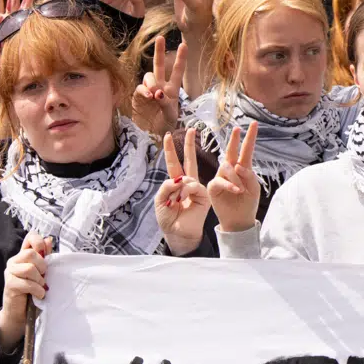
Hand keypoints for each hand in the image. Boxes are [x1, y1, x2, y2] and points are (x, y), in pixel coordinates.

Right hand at [0, 233, 50, 351]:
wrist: (22, 313)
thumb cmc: (35, 291)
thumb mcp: (43, 273)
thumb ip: (45, 257)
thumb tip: (49, 239)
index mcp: (24, 256)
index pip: (30, 237)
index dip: (38, 241)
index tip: (45, 253)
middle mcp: (14, 262)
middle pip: (30, 254)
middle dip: (42, 266)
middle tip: (44, 277)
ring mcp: (10, 273)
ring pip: (28, 268)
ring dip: (39, 280)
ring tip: (40, 286)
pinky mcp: (9, 285)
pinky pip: (27, 283)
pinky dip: (37, 290)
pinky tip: (38, 294)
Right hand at [131, 38, 185, 136]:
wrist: (152, 135)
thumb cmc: (165, 125)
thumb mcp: (170, 114)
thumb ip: (165, 102)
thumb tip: (157, 92)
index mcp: (173, 89)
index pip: (177, 71)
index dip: (180, 58)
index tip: (184, 45)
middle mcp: (161, 87)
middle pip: (159, 65)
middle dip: (160, 51)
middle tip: (161, 38)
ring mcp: (149, 90)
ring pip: (149, 76)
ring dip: (151, 81)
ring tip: (154, 94)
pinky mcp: (138, 97)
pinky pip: (140, 88)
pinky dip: (144, 90)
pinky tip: (148, 96)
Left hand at [155, 130, 211, 256]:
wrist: (178, 233)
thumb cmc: (168, 218)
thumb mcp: (160, 200)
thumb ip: (167, 186)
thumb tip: (180, 178)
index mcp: (175, 183)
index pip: (173, 162)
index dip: (170, 149)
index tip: (168, 136)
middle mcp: (187, 182)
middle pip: (188, 159)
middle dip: (189, 144)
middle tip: (191, 130)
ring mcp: (196, 188)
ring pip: (186, 176)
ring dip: (177, 189)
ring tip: (175, 202)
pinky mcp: (203, 194)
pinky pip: (193, 185)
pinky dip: (185, 192)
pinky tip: (183, 200)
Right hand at [208, 123, 260, 234]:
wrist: (239, 219)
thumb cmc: (247, 203)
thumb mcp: (254, 188)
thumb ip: (249, 175)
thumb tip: (237, 165)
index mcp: (243, 168)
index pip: (246, 150)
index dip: (250, 137)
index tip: (255, 123)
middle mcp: (231, 170)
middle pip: (231, 151)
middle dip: (234, 139)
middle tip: (237, 128)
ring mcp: (221, 177)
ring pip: (226, 167)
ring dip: (236, 178)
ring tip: (241, 190)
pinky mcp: (213, 186)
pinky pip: (220, 181)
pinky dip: (230, 185)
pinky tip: (237, 191)